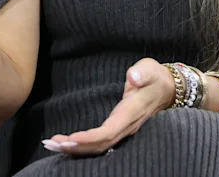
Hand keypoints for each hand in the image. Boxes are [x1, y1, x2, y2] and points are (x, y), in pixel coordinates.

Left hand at [42, 58, 174, 154]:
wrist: (167, 89)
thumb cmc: (155, 77)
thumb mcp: (150, 69)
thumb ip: (142, 73)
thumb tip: (133, 77)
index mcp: (131, 113)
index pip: (108, 132)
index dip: (89, 138)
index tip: (70, 138)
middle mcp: (126, 127)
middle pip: (99, 145)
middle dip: (75, 147)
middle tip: (51, 144)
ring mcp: (122, 130)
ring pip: (98, 147)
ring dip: (74, 148)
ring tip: (51, 145)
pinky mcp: (117, 129)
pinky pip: (99, 143)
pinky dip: (81, 145)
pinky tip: (65, 143)